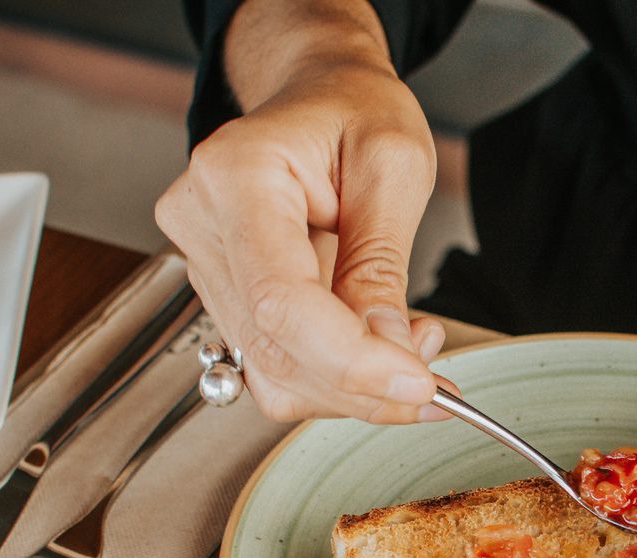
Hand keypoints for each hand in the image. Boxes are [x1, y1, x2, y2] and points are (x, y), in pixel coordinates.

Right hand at [156, 56, 448, 422]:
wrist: (320, 94)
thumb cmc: (354, 111)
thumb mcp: (394, 167)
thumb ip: (383, 265)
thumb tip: (388, 352)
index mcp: (237, 173)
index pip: (281, 300)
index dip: (351, 359)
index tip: (417, 383)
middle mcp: (202, 222)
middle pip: (277, 348)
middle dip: (364, 382)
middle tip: (433, 379)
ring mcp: (204, 263)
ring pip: (275, 373)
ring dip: (353, 385)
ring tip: (410, 344)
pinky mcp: (224, 294)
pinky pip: (276, 365)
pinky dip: (333, 375)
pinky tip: (376, 345)